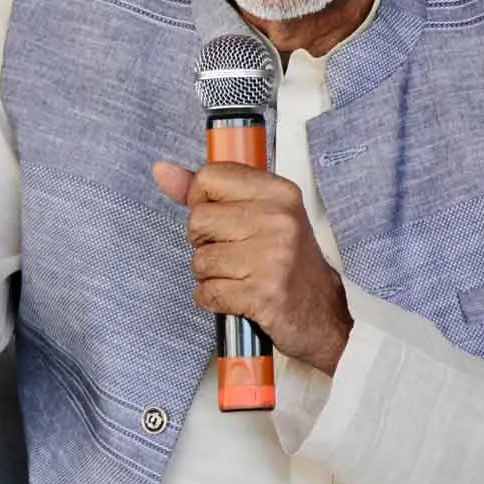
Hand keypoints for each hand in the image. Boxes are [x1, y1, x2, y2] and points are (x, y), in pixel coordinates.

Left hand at [153, 159, 352, 373]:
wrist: (321, 312)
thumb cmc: (287, 261)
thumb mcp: (257, 213)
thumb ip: (207, 192)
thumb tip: (163, 171)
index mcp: (277, 192)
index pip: (209, 177)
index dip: (202, 201)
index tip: (220, 218)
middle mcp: (278, 220)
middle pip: (198, 220)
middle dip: (204, 242)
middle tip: (233, 252)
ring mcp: (271, 257)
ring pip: (199, 260)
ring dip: (210, 274)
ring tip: (239, 275)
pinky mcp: (262, 294)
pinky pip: (206, 292)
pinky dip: (213, 298)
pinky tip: (236, 295)